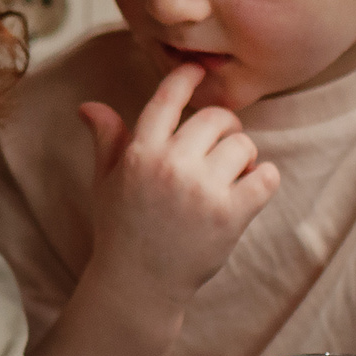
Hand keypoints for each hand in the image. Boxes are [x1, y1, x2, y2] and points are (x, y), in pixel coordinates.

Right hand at [80, 63, 280, 304]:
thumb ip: (106, 140)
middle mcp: (171, 165)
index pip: (167, 98)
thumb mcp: (105, 182)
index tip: (197, 71)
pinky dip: (264, 179)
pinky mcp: (230, 215)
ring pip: (244, 145)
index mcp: (140, 152)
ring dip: (243, 157)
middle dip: (224, 128)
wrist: (138, 284)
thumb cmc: (121, 229)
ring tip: (230, 176)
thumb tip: (89, 105)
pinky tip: (249, 189)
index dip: (185, 78)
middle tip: (220, 147)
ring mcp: (202, 190)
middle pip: (216, 118)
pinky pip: (267, 177)